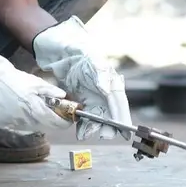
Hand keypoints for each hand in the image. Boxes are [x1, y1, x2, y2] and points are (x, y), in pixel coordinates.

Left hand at [33, 16, 132, 140]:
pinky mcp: (83, 100)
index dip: (122, 117)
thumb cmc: (80, 52)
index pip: (119, 102)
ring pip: (98, 116)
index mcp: (111, 81)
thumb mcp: (92, 61)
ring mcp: (94, 96)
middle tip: (103, 136)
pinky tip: (81, 132)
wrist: (61, 50)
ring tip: (86, 135)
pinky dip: (84, 124)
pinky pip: (86, 115)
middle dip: (108, 126)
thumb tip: (108, 90)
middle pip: (110, 112)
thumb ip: (101, 75)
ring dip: (94, 127)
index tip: (124, 131)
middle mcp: (105, 91)